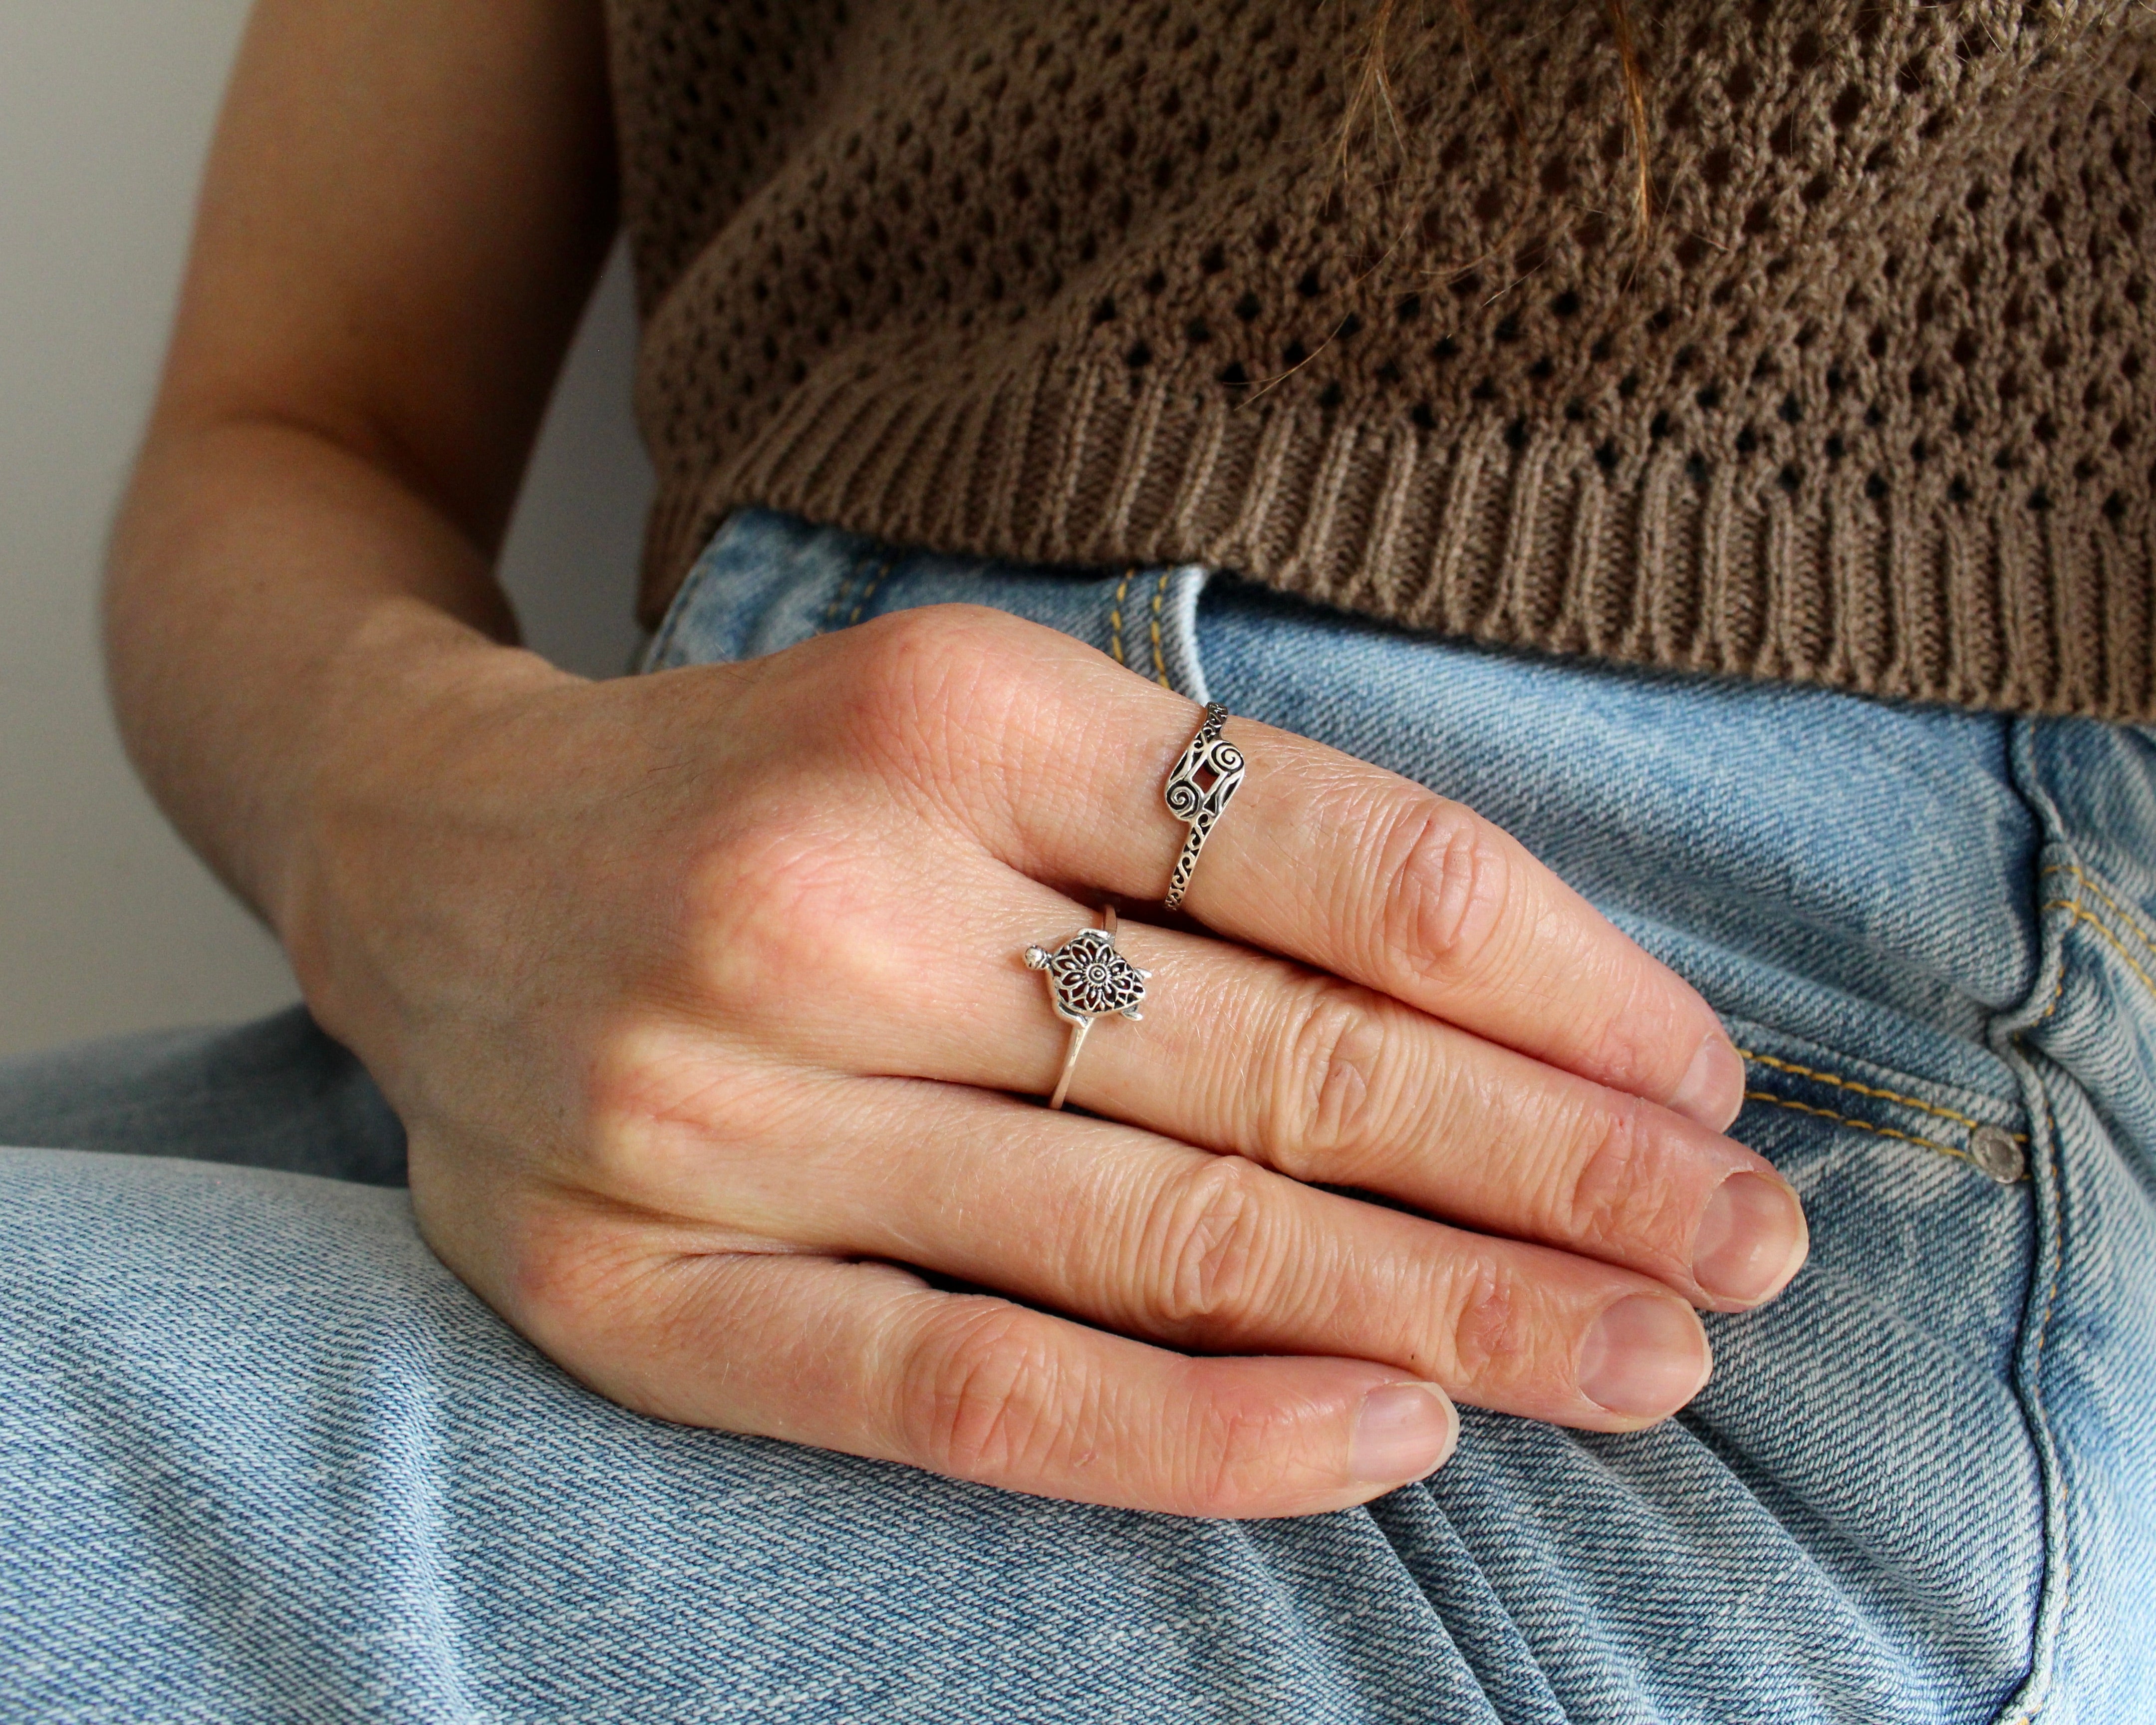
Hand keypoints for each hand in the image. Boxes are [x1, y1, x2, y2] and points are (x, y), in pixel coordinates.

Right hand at [287, 603, 1804, 1518]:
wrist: (423, 847)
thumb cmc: (767, 786)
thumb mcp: (974, 719)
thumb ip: (1204, 833)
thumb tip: (1519, 1003)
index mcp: (943, 707)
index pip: (1330, 860)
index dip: (1553, 983)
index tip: (1700, 1085)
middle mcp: (834, 894)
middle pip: (1275, 1063)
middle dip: (1550, 1172)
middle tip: (1744, 1252)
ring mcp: (726, 1106)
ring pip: (1156, 1238)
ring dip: (1438, 1310)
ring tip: (1635, 1361)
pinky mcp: (638, 1289)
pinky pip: (962, 1383)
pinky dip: (1191, 1431)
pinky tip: (1384, 1439)